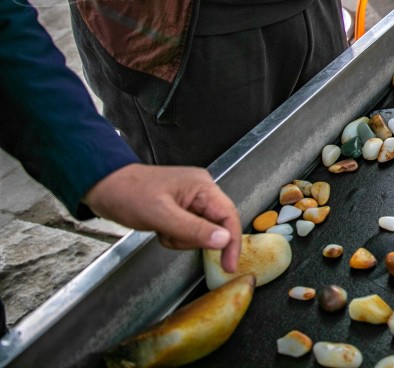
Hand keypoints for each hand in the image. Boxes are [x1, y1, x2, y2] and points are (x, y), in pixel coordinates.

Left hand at [83, 164, 241, 272]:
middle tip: (170, 236)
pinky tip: (159, 229)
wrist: (104, 187)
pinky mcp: (180, 209)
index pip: (228, 215)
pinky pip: (188, 231)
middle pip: (214, 225)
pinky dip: (174, 236)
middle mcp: (201, 191)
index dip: (232, 241)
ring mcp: (191, 201)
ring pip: (200, 231)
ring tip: (161, 230)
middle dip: (193, 238)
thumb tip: (224, 240)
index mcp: (202, 186)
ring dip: (181, 238)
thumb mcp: (161, 215)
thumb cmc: (129, 194)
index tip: (229, 265)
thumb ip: (193, 229)